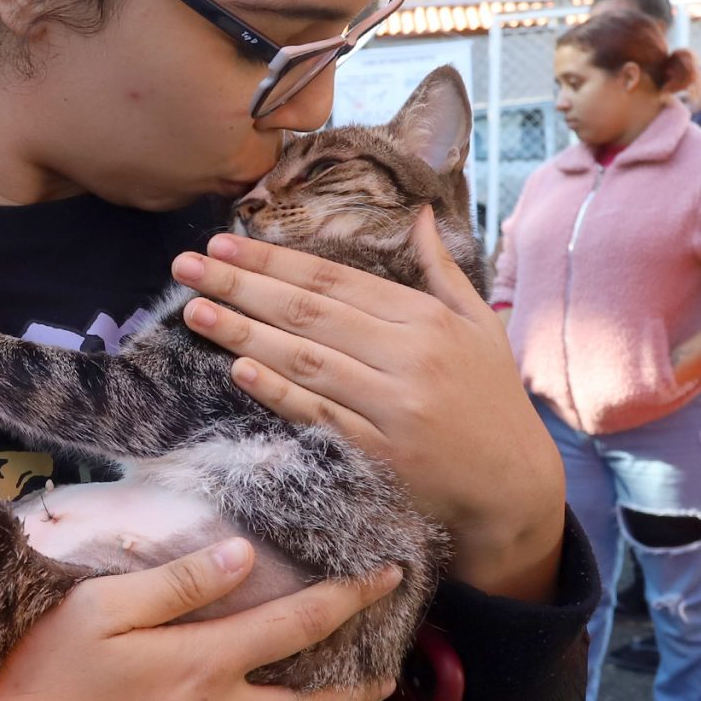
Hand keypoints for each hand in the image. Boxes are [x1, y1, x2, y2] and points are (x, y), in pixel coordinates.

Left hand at [172, 213, 564, 599]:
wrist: (514, 486)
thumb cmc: (491, 399)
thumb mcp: (479, 325)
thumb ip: (441, 270)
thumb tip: (418, 214)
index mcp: (426, 319)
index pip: (334, 280)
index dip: (275, 261)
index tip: (224, 243)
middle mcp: (409, 358)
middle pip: (310, 313)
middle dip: (241, 286)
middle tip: (186, 266)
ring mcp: (393, 408)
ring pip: (306, 361)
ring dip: (244, 334)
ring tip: (195, 311)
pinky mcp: (381, 455)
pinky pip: (319, 416)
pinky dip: (278, 392)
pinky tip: (238, 369)